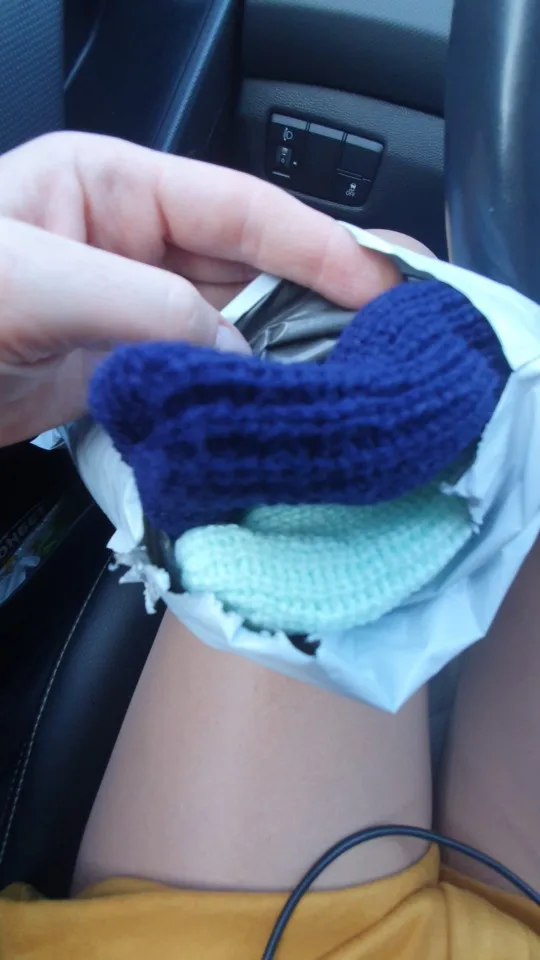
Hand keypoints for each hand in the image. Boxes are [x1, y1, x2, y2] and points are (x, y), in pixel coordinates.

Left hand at [0, 131, 400, 445]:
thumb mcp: (32, 280)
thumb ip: (144, 306)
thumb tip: (235, 350)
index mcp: (111, 185)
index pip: (239, 206)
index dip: (319, 242)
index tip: (379, 283)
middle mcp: (131, 242)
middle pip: (249, 265)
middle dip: (317, 300)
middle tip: (383, 340)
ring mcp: (130, 308)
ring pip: (232, 325)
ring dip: (283, 355)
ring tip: (343, 384)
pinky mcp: (122, 368)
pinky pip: (200, 374)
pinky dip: (239, 394)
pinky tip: (274, 411)